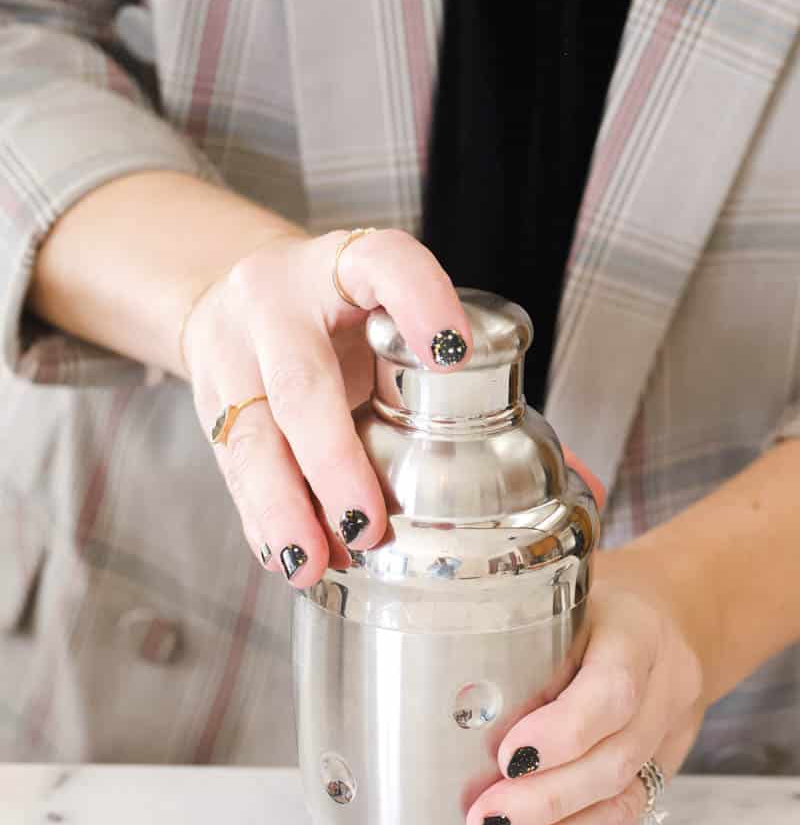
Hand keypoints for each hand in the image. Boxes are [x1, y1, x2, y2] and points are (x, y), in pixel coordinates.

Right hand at [182, 228, 470, 584]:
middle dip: (333, 459)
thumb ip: (450, 370)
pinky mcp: (210, 400)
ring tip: (315, 562)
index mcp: (346, 264)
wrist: (238, 295)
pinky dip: (261, 520)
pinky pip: (232, 468)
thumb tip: (564, 478)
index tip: (453, 353)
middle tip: (368, 522)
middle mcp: (281, 300)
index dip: (419, 301)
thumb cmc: (345, 317)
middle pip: (301, 379)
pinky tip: (287, 558)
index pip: (386, 263)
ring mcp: (234, 349)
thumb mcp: (390, 311)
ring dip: (284, 506)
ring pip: (251, 434)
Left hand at [464, 549, 711, 824]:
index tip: (505, 758)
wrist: (678, 612)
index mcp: (638, 631)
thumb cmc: (593, 600)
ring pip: (624, 804)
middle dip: (546, 804)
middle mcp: (665, 686)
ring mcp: (669, 736)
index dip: (563, 733)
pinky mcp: (660, 773)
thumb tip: (419, 694)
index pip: (612, 691)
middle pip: (615, 760)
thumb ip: (510, 631)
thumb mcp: (559, 592)